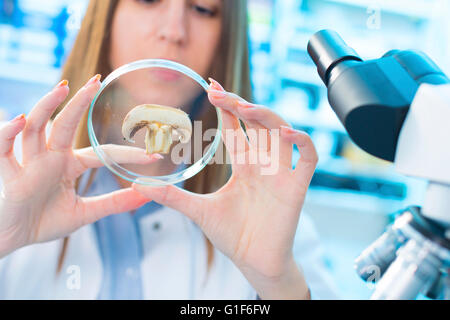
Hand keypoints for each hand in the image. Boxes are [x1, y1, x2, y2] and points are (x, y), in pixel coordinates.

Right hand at [0, 76, 162, 257]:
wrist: (12, 238)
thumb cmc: (44, 221)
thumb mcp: (85, 212)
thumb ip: (114, 203)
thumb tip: (146, 195)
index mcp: (68, 164)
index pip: (101, 153)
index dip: (127, 154)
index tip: (154, 156)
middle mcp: (50, 156)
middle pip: (65, 123)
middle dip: (80, 101)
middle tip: (97, 80)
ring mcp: (28, 162)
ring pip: (35, 127)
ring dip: (47, 106)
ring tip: (63, 87)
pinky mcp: (7, 172)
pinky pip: (2, 148)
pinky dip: (7, 133)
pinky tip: (20, 120)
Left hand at [132, 79, 317, 298]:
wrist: (254, 261)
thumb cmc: (232, 235)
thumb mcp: (198, 211)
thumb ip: (172, 196)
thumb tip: (138, 186)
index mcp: (244, 164)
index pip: (236, 127)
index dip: (226, 107)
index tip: (210, 87)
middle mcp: (263, 163)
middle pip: (257, 123)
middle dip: (241, 105)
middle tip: (219, 92)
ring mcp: (281, 173)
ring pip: (281, 132)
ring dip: (267, 116)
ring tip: (245, 107)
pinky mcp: (297, 186)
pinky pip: (308, 157)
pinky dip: (303, 142)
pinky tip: (287, 133)